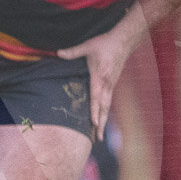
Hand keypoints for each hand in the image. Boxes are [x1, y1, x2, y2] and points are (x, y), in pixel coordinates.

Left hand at [55, 24, 135, 139]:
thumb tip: (57, 53)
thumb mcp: (88, 46)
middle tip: (98, 139)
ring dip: (104, 120)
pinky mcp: (112, 83)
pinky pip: (108, 101)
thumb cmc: (105, 43)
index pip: (96, 97)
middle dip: (101, 124)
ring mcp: (111, 84)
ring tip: (99, 136)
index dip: (95, 111)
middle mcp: (107, 83)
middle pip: (104, 107)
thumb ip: (73, 51)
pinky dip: (105, 112)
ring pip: (107, 106)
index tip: (95, 124)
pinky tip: (102, 119)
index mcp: (100, 76)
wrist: (123, 41)